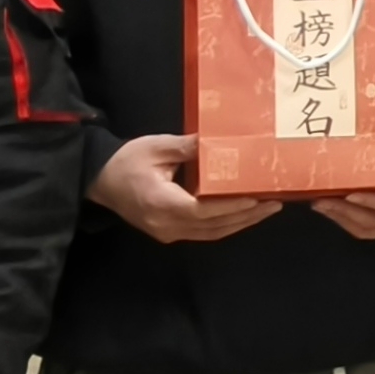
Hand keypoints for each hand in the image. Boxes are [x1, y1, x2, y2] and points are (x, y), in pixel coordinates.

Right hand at [91, 132, 279, 242]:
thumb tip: (219, 140)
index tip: (257, 199)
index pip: (203, 211)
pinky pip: (203, 232)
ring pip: (211, 233)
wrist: (100, 180)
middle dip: (246, 216)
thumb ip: (188, 147)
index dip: (232, 207)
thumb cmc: (127, 161)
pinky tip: (243, 214)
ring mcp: (167, 232)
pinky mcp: (169, 232)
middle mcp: (166, 224)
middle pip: (213, 226)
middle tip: (275, 203)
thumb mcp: (156, 147)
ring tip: (266, 209)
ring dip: (240, 223)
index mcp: (162, 203)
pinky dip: (225, 224)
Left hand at [313, 134, 374, 239]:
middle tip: (321, 198)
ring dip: (340, 218)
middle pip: (374, 221)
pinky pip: (364, 230)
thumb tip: (371, 126)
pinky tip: (329, 210)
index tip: (350, 193)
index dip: (373, 201)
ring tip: (319, 204)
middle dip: (345, 211)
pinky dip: (345, 222)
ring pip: (366, 228)